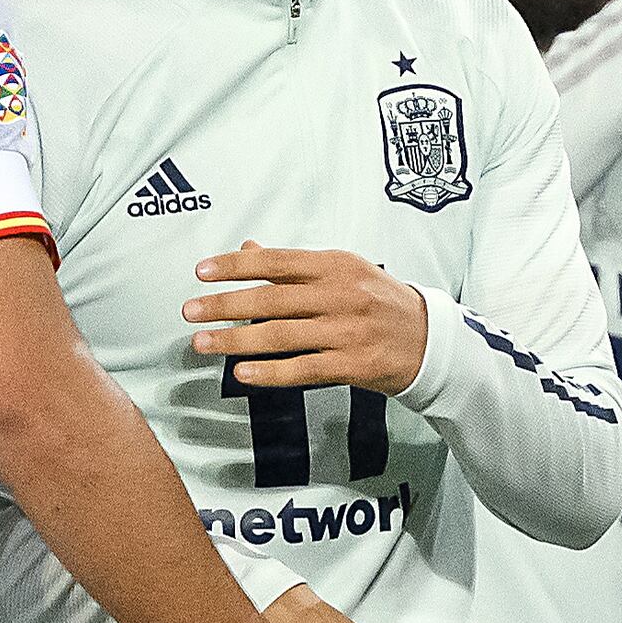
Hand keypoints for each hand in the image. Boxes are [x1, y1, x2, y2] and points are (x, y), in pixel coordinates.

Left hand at [184, 243, 431, 394]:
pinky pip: (303, 369)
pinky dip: (269, 372)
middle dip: (225, 305)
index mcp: (337, 265)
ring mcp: (347, 331)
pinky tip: (242, 372)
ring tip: (203, 343)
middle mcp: (341, 295)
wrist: (430, 340)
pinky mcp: (353, 364)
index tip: (202, 272)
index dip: (236, 266)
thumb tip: (247, 250)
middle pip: (272, 299)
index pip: (276, 261)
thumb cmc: (380, 302)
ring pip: (281, 335)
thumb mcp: (343, 272)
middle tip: (191, 310)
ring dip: (236, 341)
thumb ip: (293, 266)